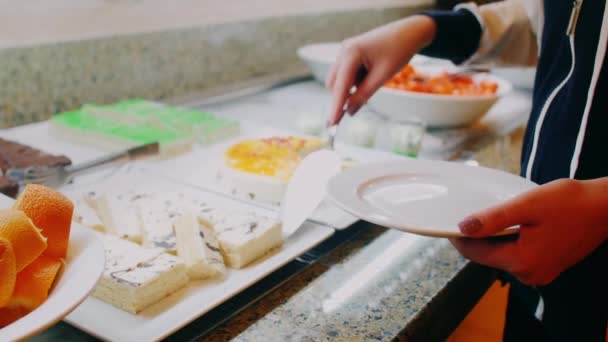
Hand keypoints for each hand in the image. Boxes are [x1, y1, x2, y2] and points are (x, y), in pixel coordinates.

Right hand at [326, 15, 435, 124]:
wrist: (410, 32)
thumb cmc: (398, 51)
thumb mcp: (382, 76)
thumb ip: (364, 94)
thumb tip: (349, 111)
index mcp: (351, 53)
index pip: (340, 86)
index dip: (336, 106)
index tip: (332, 124)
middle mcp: (344, 51)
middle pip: (335, 84)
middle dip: (344, 96)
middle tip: (357, 108)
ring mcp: (346, 51)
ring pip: (341, 79)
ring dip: (352, 88)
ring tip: (375, 81)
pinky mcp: (351, 53)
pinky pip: (348, 73)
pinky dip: (357, 81)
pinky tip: (372, 75)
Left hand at [450, 178, 607, 285]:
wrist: (606, 208)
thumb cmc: (570, 202)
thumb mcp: (526, 205)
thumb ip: (493, 219)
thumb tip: (463, 228)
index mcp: (521, 262)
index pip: (475, 253)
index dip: (458, 238)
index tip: (448, 223)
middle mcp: (529, 275)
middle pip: (488, 256)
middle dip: (477, 237)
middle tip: (470, 214)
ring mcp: (540, 273)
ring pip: (502, 256)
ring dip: (494, 238)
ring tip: (492, 216)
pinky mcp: (548, 267)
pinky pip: (518, 255)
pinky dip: (510, 240)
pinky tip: (513, 224)